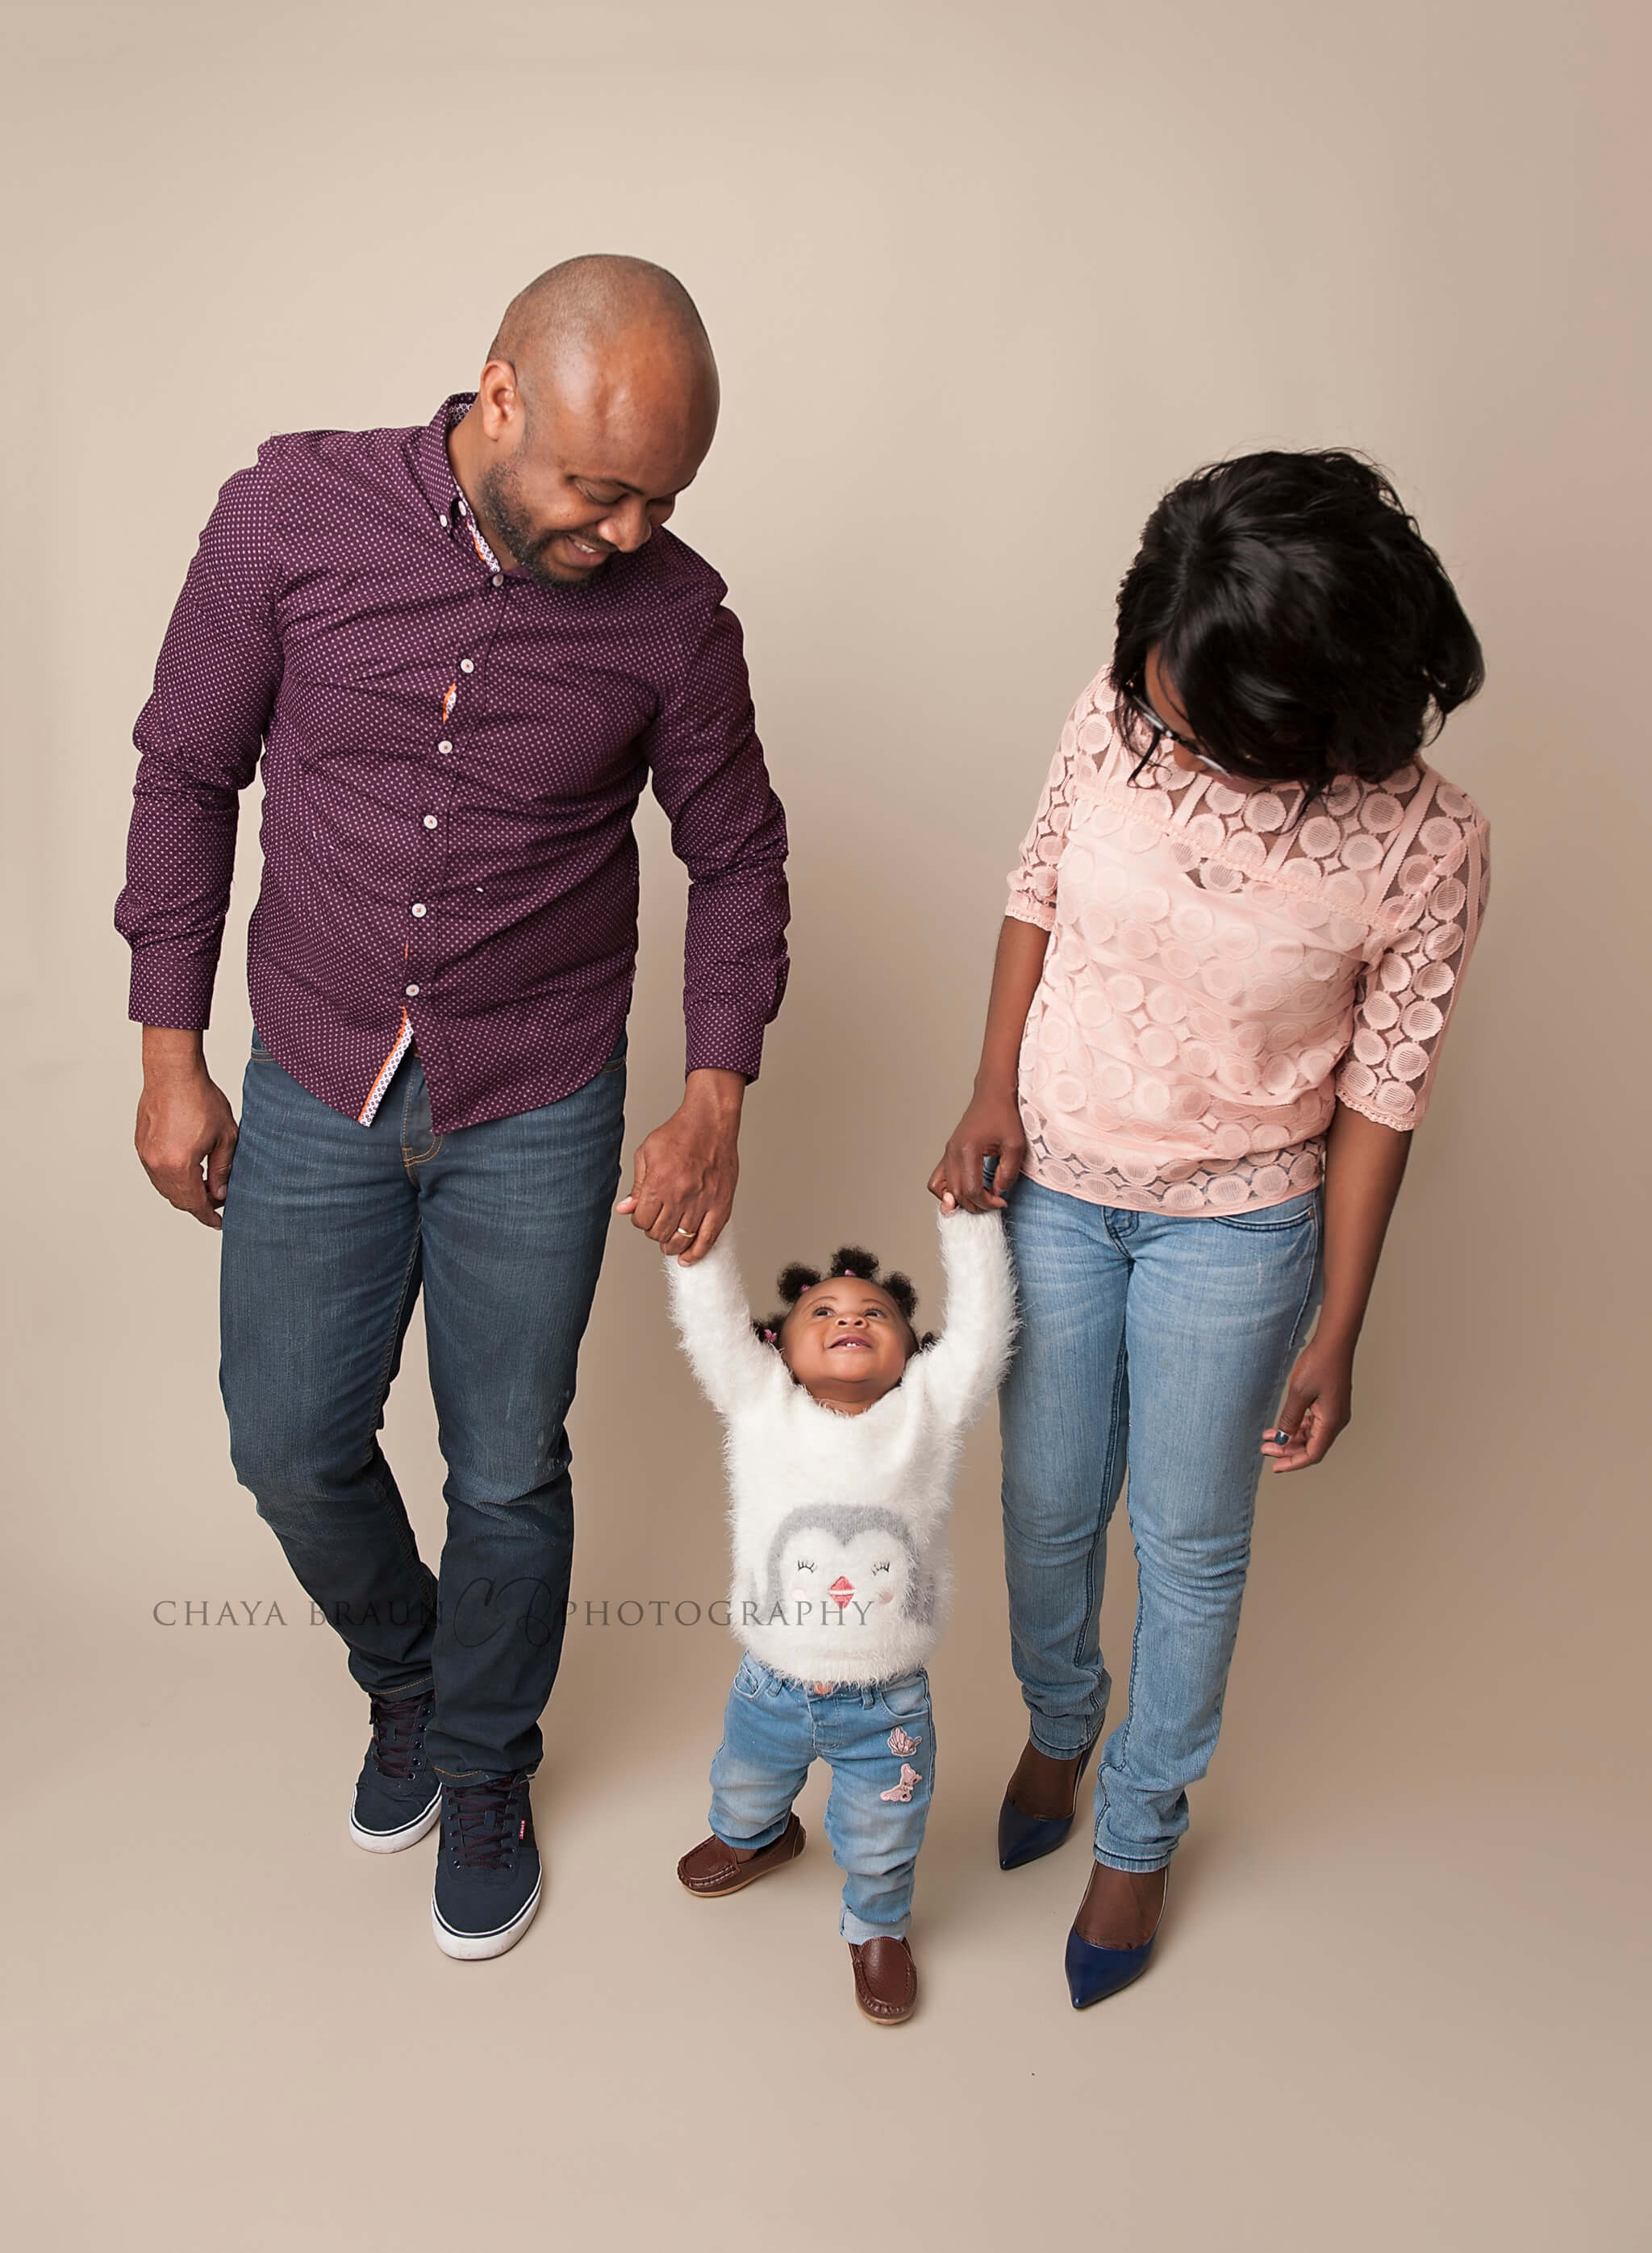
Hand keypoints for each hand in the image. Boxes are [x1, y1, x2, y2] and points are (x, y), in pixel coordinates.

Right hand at [136, 1028, 238, 1229]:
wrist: (172, 1072)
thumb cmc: (200, 1098)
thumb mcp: (225, 1136)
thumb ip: (223, 1169)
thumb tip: (220, 1194)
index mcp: (178, 1164)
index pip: (194, 1202)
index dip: (208, 1216)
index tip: (219, 1223)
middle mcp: (157, 1163)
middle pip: (177, 1199)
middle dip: (198, 1205)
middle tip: (217, 1203)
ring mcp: (146, 1154)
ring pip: (165, 1188)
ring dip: (184, 1193)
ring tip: (206, 1188)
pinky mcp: (141, 1145)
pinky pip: (156, 1173)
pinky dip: (172, 1179)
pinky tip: (189, 1172)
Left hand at [615, 1068, 742, 1262]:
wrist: (710, 1123)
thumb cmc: (679, 1134)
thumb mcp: (646, 1154)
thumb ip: (637, 1185)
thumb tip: (625, 1209)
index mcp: (659, 1184)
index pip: (641, 1220)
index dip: (639, 1220)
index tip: (643, 1215)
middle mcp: (680, 1196)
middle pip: (659, 1233)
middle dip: (654, 1233)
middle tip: (657, 1225)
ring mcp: (703, 1202)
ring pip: (682, 1240)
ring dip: (671, 1245)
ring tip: (669, 1243)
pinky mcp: (721, 1205)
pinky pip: (709, 1238)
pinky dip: (697, 1252)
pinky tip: (688, 1258)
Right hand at [928, 1085, 1026, 1212]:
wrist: (993, 1094)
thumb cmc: (1004, 1114)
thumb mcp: (1015, 1145)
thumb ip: (1007, 1173)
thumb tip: (997, 1192)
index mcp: (968, 1149)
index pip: (971, 1190)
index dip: (987, 1202)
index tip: (1001, 1201)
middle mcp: (953, 1152)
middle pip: (956, 1193)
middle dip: (976, 1205)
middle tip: (994, 1202)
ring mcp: (947, 1152)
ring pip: (943, 1189)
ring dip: (960, 1201)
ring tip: (978, 1200)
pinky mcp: (948, 1153)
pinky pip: (937, 1179)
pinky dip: (946, 1191)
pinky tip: (963, 1193)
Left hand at [1261, 1336, 1353, 1472]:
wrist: (1334, 1343)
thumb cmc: (1319, 1364)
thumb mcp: (1298, 1394)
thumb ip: (1289, 1419)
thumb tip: (1283, 1440)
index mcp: (1331, 1422)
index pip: (1312, 1454)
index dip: (1293, 1463)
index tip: (1275, 1467)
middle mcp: (1336, 1421)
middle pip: (1311, 1446)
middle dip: (1287, 1450)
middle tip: (1265, 1449)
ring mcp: (1335, 1412)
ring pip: (1311, 1435)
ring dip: (1290, 1438)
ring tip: (1268, 1437)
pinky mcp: (1331, 1404)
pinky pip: (1314, 1423)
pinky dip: (1297, 1426)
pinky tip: (1282, 1425)